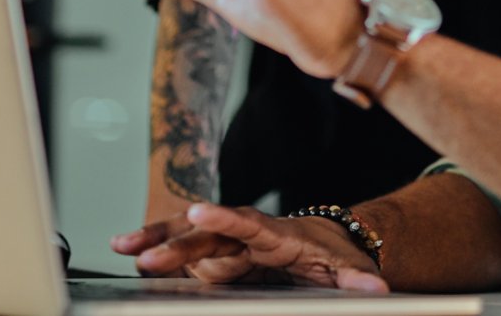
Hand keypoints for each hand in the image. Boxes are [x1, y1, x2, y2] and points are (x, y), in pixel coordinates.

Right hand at [112, 203, 388, 292]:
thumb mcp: (348, 267)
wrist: (325, 240)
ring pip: (189, 236)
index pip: (247, 223)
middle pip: (209, 234)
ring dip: (156, 239)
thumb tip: (378, 288)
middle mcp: (246, 231)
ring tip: (122, 245)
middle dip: (177, 243)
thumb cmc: (333, 253)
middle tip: (146, 256)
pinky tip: (128, 250)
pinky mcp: (217, 251)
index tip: (200, 212)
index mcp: (276, 233)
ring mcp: (229, 240)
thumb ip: (358, 279)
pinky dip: (157, 247)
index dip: (224, 219)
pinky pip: (184, 248)